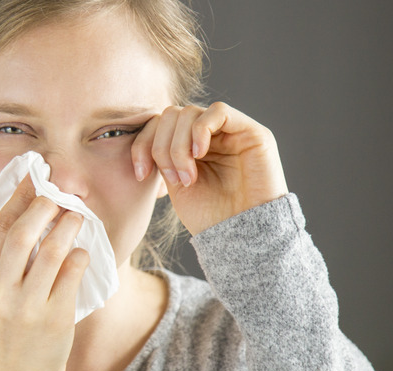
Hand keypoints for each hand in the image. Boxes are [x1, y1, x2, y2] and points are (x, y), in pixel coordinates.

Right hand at [0, 175, 89, 370]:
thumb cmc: (4, 333)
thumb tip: (24, 213)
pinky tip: (80, 250)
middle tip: (60, 195)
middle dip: (46, 206)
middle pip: (24, 233)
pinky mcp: (54, 318)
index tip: (34, 178)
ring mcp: (26, 306)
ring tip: (76, 216)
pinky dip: (79, 255)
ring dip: (68, 225)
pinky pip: (72, 273)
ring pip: (52, 250)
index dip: (19, 197)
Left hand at [132, 102, 288, 235]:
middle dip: (161, 147)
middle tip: (172, 179)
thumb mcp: (176, 184)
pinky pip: (218, 111)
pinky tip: (200, 155)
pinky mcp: (253, 132)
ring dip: (179, 146)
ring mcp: (232, 131)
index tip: (140, 174)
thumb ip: (163, 156)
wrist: (242, 238)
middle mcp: (211, 135)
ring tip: (187, 178)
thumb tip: (145, 135)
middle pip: (171, 115)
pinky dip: (200, 131)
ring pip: (189, 113)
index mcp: (191, 146)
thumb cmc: (211, 217)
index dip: (142, 144)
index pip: (159, 124)